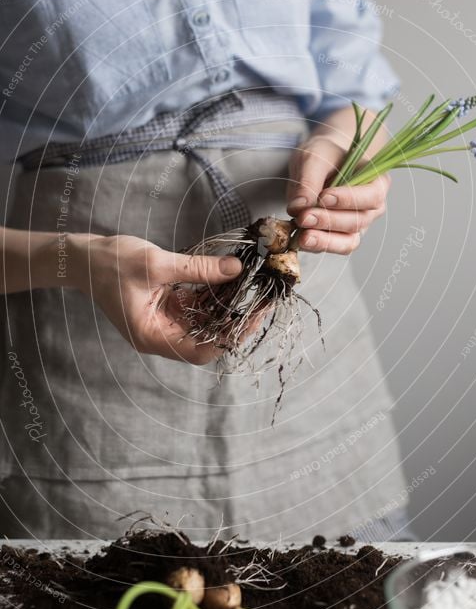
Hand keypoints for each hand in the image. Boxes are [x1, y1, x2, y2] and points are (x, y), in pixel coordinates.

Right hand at [69, 233, 241, 363]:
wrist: (84, 257)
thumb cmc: (111, 264)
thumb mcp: (156, 264)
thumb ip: (197, 269)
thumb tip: (236, 269)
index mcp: (152, 336)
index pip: (199, 351)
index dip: (229, 339)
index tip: (252, 317)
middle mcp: (160, 335)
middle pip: (206, 338)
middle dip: (233, 321)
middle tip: (260, 300)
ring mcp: (163, 322)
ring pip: (204, 322)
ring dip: (226, 307)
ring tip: (250, 288)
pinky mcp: (166, 307)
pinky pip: (196, 307)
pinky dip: (213, 295)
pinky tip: (230, 279)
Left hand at [287, 132, 390, 253]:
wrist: (319, 164)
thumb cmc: (324, 156)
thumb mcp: (314, 157)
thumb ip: (308, 179)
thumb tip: (299, 207)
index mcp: (377, 182)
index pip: (372, 196)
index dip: (349, 199)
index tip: (324, 197)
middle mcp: (372, 208)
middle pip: (358, 221)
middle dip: (329, 221)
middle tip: (304, 217)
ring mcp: (357, 225)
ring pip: (348, 241)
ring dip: (325, 241)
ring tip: (302, 236)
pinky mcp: (340, 236)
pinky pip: (334, 247)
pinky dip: (318, 246)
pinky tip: (301, 240)